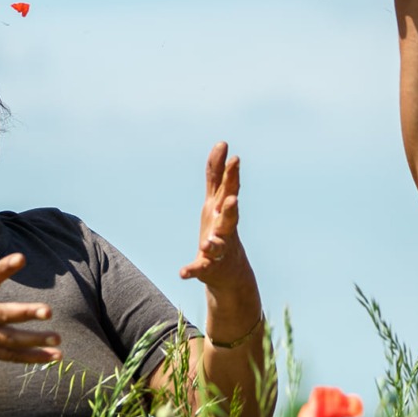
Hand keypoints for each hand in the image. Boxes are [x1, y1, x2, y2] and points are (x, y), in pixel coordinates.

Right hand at [0, 223, 59, 363]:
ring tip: (58, 338)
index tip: (22, 257)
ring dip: (34, 341)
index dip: (4, 268)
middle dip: (25, 313)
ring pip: (11, 340)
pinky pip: (13, 356)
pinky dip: (34, 358)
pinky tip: (56, 355)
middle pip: (3, 314)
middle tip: (48, 311)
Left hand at [179, 142, 250, 286]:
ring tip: (208, 243)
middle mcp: (225, 228)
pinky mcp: (208, 266)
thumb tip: (222, 143)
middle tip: (232, 199)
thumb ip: (216, 172)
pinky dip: (192, 270)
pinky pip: (200, 268)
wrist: (230, 271)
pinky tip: (182, 273)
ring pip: (218, 244)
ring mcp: (219, 248)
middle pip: (229, 216)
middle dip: (230, 208)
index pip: (229, 190)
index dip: (231, 175)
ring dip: (214, 243)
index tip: (235, 158)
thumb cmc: (221, 227)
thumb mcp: (216, 198)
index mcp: (223, 210)